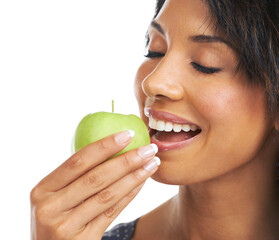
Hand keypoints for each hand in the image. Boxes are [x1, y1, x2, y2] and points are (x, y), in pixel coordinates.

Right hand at [30, 130, 158, 239]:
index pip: (78, 161)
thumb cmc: (58, 216)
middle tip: (148, 148)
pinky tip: (141, 182)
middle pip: (96, 177)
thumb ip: (75, 176)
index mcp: (43, 189)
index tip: (128, 134)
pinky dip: (129, 195)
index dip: (104, 145)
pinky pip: (111, 213)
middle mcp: (50, 207)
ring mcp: (65, 226)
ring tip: (152, 163)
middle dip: (126, 160)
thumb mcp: (56, 195)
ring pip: (107, 195)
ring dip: (134, 177)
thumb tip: (110, 145)